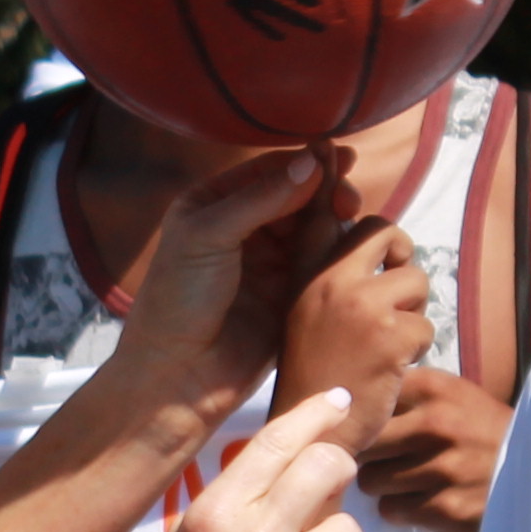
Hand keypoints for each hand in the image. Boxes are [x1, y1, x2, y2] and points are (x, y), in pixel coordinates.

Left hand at [112, 149, 341, 415]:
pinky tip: (352, 247)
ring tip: (352, 218)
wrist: (178, 374)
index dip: (303, 163)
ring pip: (311, 230)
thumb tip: (311, 162)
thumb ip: (261, 198)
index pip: (266, 172)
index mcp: (213, 206)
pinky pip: (319, 266)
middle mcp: (242, 231)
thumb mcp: (209, 235)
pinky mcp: (289, 297)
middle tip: (347, 198)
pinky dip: (337, 254)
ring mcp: (267, 264)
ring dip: (334, 221)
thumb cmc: (178, 299)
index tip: (340, 157)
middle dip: (324, 192)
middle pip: (295, 198)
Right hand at [280, 213, 433, 456]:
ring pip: (417, 281)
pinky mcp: (391, 336)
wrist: (311, 431)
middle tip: (396, 289)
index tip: (342, 193)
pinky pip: (426, 326)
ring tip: (388, 340)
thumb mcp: (305, 315)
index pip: (322, 214)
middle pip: (385, 232)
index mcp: (306, 276)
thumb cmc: (314, 375)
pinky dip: (417, 349)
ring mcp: (362, 306)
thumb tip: (377, 241)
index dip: (339, 197)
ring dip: (414, 311)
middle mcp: (331, 282)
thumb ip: (330, 278)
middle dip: (401, 256)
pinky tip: (391, 367)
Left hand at [353, 367, 511, 531]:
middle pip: (362, 445)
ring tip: (404, 481)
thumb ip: (405, 393)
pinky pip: (393, 511)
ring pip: (372, 482)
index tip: (359, 430)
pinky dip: (402, 510)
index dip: (358, 420)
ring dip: (382, 486)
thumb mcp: (451, 394)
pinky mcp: (448, 508)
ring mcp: (443, 468)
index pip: (367, 403)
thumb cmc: (482, 429)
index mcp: (434, 389)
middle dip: (365, 456)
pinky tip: (422, 500)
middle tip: (378, 462)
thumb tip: (341, 401)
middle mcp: (437, 424)